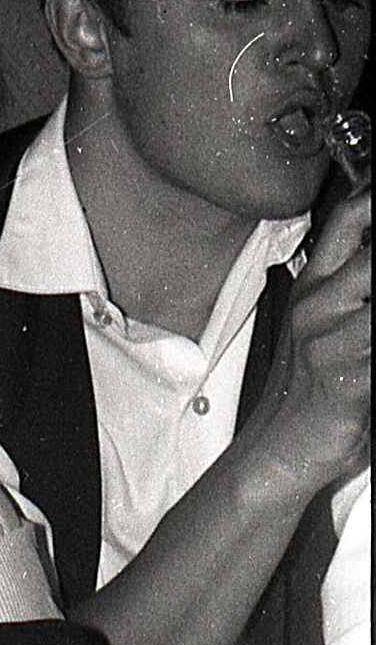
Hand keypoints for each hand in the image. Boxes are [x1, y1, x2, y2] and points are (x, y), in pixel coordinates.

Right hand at [243, 190, 369, 497]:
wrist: (278, 454)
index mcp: (313, 288)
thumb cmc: (311, 394)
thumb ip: (354, 290)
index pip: (351, 215)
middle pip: (371, 245)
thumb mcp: (326, 329)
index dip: (375, 190)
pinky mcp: (348, 375)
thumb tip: (370, 267)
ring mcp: (331, 338)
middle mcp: (318, 305)